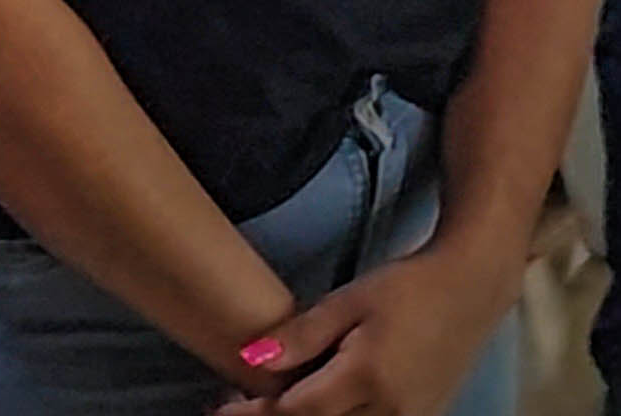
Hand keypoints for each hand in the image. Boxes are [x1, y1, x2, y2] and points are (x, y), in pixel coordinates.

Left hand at [212, 239, 520, 415]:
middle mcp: (392, 409)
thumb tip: (250, 358)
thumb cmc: (406, 288)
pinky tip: (314, 405)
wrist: (470, 289)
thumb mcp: (347, 302)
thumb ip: (301, 335)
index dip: (255, 413)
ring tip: (268, 406)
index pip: (298, 411)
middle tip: (238, 406)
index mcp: (368, 378)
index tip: (221, 408)